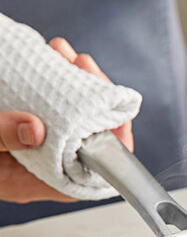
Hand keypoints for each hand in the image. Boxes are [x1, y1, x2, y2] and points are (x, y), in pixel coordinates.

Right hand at [0, 37, 132, 203]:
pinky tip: (50, 56)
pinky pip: (48, 105)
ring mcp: (28, 143)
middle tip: (85, 66)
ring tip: (66, 53)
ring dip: (74, 84)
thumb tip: (35, 128)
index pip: (90, 176)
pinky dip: (52, 80)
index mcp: (30, 183)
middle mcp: (36, 166)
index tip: (119, 116)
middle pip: (86, 141)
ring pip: (69, 119)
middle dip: (94, 102)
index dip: (114, 148)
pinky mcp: (18, 123)